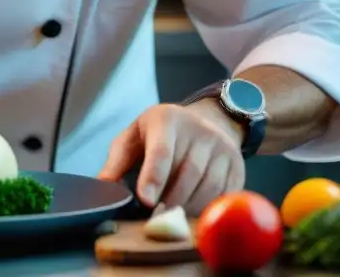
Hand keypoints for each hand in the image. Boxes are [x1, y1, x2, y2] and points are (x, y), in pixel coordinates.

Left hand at [97, 102, 245, 213]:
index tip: (145, 200)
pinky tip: (191, 213)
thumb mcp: (135, 136)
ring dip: (187, 208)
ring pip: (207, 188)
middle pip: (186, 174)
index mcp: (167, 120)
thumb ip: (117, 162)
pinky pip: (224, 196)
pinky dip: (207, 210)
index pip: (161, 152)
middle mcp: (200, 131)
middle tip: (153, 219)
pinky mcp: (237, 166)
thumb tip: (102, 188)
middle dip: (168, 201)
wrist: (207, 121)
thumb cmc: (161, 133)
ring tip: (170, 217)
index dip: (153, 177)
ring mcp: (222, 148)